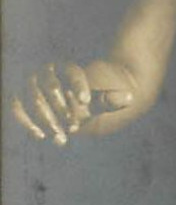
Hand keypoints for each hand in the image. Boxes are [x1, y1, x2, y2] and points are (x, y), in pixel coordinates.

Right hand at [10, 61, 133, 145]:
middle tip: (74, 126)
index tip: (87, 100)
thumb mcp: (103, 100)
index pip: (72, 72)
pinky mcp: (21, 99)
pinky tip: (41, 136)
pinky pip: (18, 108)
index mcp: (68, 68)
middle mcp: (47, 72)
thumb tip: (130, 98)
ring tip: (61, 136)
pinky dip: (27, 122)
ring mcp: (32, 85)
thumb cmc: (91, 99)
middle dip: (62, 108)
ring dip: (47, 119)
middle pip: (51, 86)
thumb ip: (112, 100)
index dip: (79, 84)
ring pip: (35, 99)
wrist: (74, 103)